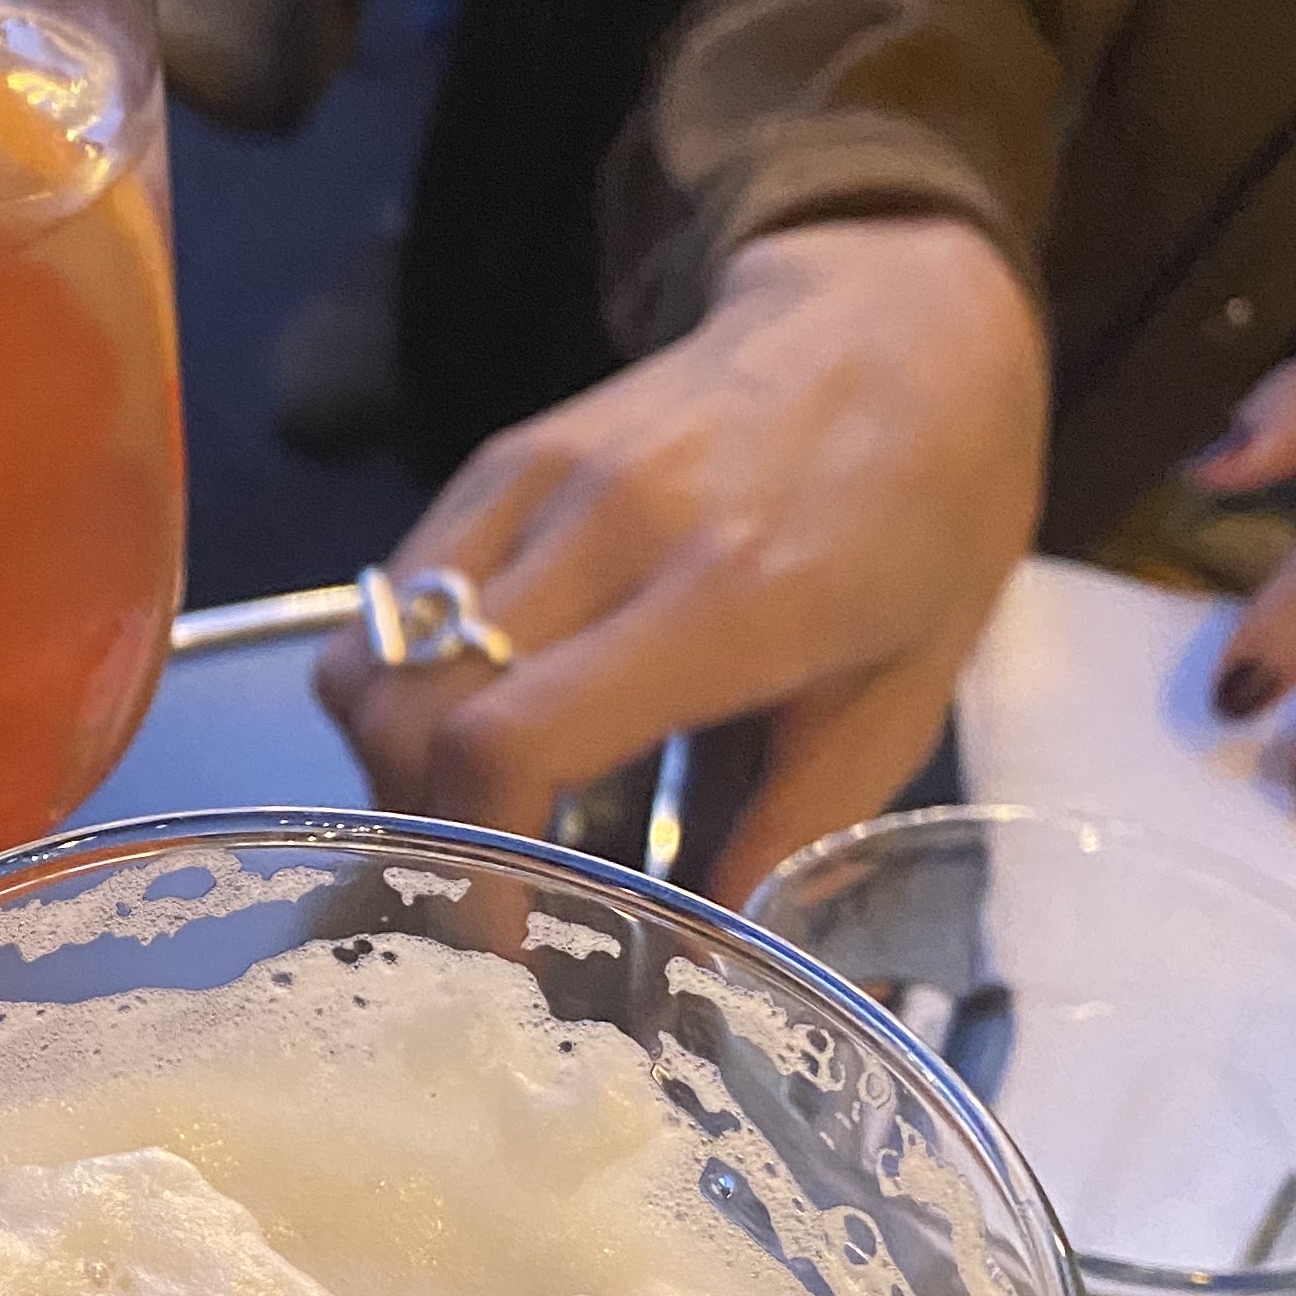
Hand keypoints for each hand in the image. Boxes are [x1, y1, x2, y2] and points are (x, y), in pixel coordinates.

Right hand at [313, 218, 1048, 897]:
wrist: (898, 319)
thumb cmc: (924, 518)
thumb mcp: (897, 698)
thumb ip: (784, 834)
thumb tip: (692, 975)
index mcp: (724, 597)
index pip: (505, 741)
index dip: (475, 871)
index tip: (509, 953)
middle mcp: (607, 528)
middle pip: (409, 714)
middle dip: (422, 838)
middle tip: (482, 906)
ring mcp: (538, 480)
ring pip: (370, 658)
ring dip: (393, 769)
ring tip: (469, 823)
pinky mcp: (500, 461)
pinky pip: (387, 602)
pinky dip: (398, 690)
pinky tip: (470, 728)